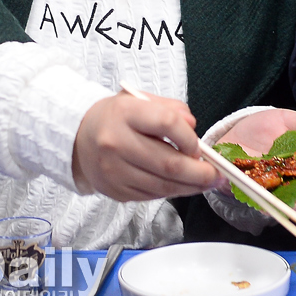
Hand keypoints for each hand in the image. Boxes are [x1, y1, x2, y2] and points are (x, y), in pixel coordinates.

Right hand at [72, 91, 222, 200]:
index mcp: (125, 113)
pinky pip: (151, 196)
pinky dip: (170, 192)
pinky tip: (179, 185)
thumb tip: (193, 128)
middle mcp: (116, 142)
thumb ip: (170, 108)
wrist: (79, 136)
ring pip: (162, 186)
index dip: (189, 137)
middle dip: (199, 173)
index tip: (199, 146)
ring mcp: (113, 170)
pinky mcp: (114, 191)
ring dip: (190, 188)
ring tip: (206, 183)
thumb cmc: (117, 117)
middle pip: (168, 164)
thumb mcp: (140, 99)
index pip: (166, 123)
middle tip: (216, 175)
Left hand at [217, 108, 295, 202]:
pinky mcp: (251, 184)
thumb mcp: (289, 119)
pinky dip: (261, 202)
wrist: (237, 129)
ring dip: (283, 204)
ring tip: (285, 209)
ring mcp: (267, 182)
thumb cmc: (267, 125)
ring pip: (278, 197)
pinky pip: (257, 195)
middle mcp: (285, 177)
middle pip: (295, 191)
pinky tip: (264, 207)